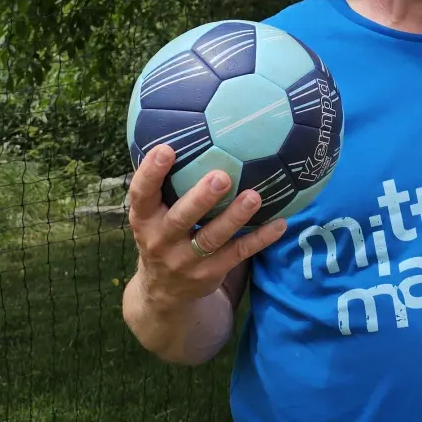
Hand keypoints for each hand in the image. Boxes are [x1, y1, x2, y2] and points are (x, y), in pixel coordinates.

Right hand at [127, 144, 287, 306]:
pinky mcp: (210, 272)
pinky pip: (238, 253)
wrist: (163, 292)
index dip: (151, 173)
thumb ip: (163, 183)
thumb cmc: (162, 234)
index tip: (166, 148)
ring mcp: (186, 260)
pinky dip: (260, 238)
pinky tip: (280, 222)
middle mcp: (161, 240)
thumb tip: (181, 129)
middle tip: (221, 176)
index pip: (141, 194)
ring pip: (212, 238)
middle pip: (181, 218)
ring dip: (234, 217)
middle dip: (200, 198)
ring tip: (254, 196)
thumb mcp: (151, 214)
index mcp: (144, 220)